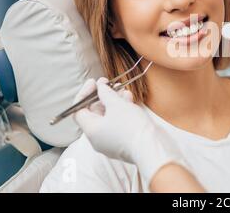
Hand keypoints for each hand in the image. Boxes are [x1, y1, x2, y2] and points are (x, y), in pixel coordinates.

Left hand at [73, 78, 187, 183]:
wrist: (151, 147)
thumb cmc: (131, 127)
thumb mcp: (116, 104)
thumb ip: (105, 93)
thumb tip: (100, 86)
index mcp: (91, 130)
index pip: (78, 110)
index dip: (85, 93)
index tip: (94, 82)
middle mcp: (97, 138)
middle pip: (94, 113)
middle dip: (102, 96)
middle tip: (110, 84)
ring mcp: (109, 142)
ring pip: (107, 118)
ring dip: (114, 102)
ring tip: (123, 90)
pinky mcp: (122, 143)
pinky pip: (117, 125)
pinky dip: (121, 112)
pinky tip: (129, 101)